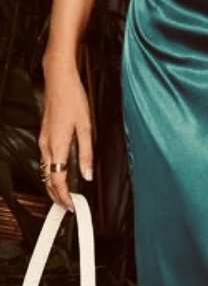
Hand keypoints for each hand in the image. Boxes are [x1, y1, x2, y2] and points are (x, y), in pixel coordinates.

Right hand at [38, 62, 93, 210]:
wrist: (59, 80)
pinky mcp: (44, 135)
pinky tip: (60, 173)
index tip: (72, 205)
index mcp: (56, 145)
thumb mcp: (86, 127)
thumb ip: (86, 153)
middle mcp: (46, 145)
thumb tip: (87, 174)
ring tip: (65, 194)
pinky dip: (51, 172)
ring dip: (53, 185)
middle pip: (47, 179)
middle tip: (69, 206)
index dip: (64, 196)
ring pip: (44, 171)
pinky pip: (45, 160)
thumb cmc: (72, 98)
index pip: (57, 180)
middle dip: (56, 196)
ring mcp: (43, 140)